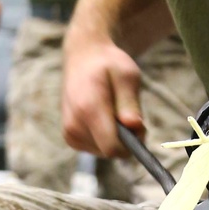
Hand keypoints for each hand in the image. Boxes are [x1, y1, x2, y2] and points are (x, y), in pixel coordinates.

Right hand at [62, 29, 144, 157]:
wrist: (82, 57)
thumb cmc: (109, 65)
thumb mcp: (127, 75)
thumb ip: (130, 102)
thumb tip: (134, 126)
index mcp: (88, 108)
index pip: (112, 148)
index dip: (131, 144)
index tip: (139, 127)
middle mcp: (74, 124)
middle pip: (110, 152)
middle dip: (125, 140)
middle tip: (129, 114)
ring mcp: (69, 132)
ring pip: (104, 152)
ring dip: (115, 137)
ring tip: (114, 111)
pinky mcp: (70, 137)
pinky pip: (96, 148)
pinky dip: (104, 137)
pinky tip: (103, 117)